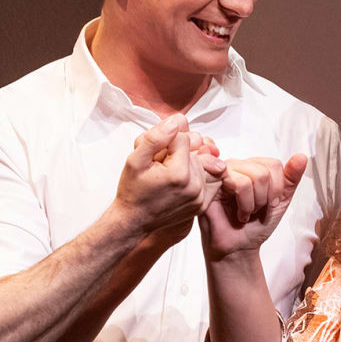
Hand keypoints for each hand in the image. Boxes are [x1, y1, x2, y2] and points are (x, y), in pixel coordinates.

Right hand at [114, 115, 224, 239]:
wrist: (134, 220)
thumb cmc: (133, 190)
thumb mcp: (135, 159)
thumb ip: (156, 138)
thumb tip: (177, 122)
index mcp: (179, 174)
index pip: (183, 137)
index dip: (167, 140)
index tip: (155, 154)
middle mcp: (194, 186)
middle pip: (195, 148)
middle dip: (178, 151)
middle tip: (160, 164)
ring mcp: (200, 197)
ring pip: (201, 160)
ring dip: (186, 162)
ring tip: (167, 174)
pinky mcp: (202, 203)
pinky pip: (208, 177)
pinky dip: (196, 173)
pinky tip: (180, 179)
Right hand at [198, 154, 307, 261]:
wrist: (238, 248)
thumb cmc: (255, 226)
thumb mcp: (280, 201)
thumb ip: (290, 179)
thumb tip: (301, 157)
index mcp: (252, 167)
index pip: (273, 164)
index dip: (277, 189)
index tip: (270, 204)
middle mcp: (237, 166)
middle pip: (265, 170)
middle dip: (266, 198)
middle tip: (256, 210)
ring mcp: (223, 172)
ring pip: (253, 176)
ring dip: (254, 203)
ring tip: (246, 213)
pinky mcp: (212, 182)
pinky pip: (239, 182)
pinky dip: (244, 204)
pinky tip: (237, 213)